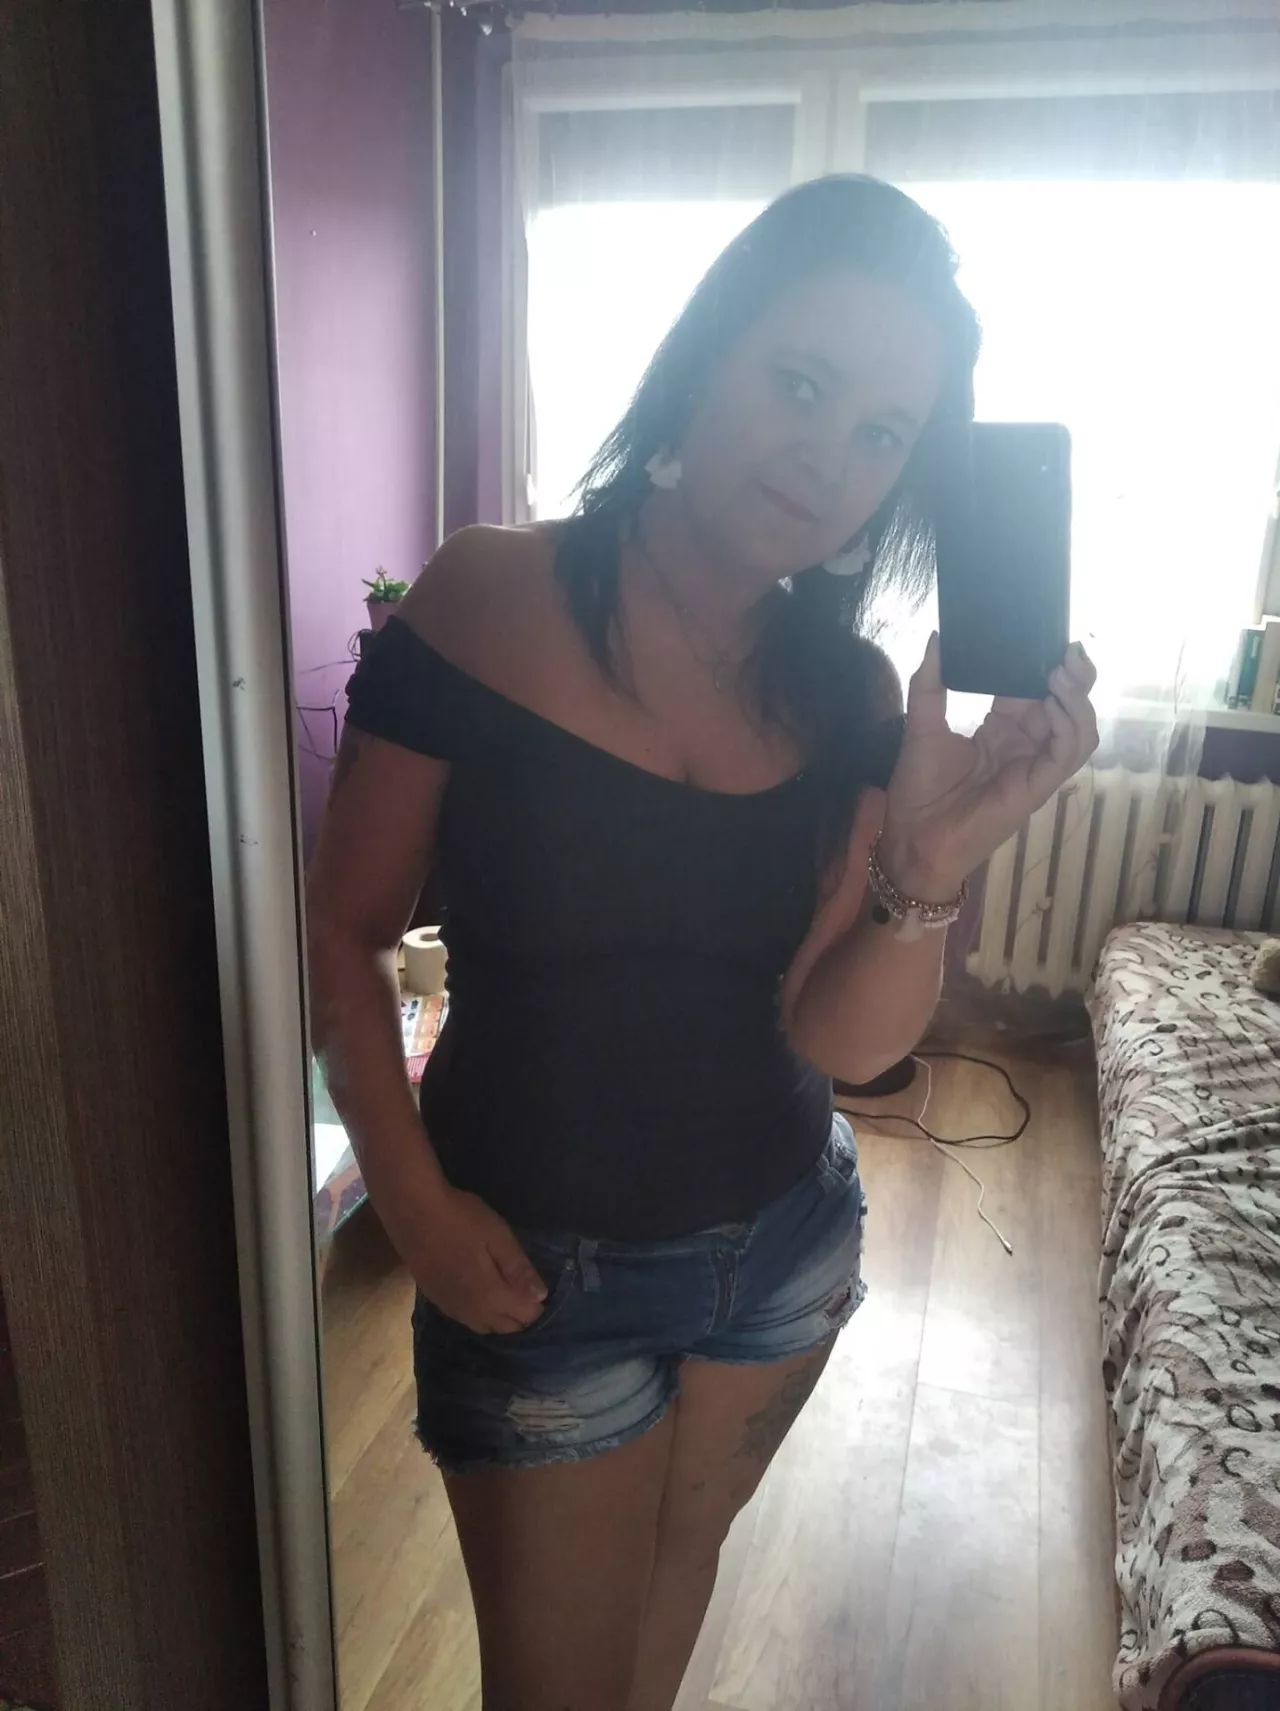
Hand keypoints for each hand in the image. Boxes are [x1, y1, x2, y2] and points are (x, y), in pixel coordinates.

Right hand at [408, 1185, 549, 1334]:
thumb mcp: (498, 1236)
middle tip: (525, 1289)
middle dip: (520, 1315)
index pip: (526, 1316)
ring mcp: (451, 1309)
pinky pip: (465, 1319)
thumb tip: (541, 1296)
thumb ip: (519, 1268)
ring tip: (506, 1294)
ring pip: (484, 1327)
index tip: (540, 1287)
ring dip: (499, 1318)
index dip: (537, 1305)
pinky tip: (480, 1294)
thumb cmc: (460, 1219)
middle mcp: (472, 1312)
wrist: (412, 1213)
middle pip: (505, 1328)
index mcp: (492, 1297)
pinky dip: (479, 1314)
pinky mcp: (435, 1300)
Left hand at [878, 634, 1099, 897]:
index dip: (1047, 664)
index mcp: (1003, 729)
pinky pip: (1066, 755)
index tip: (1050, 635)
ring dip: (1077, 699)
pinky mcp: (1037, 788)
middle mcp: (1025, 745)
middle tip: (1069, 647)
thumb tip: (938, 636)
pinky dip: (1067, 727)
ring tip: (1062, 671)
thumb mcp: (922, 725)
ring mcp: (1034, 767)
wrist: (911, 837)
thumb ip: (930, 682)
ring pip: (1079, 730)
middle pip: (1067, 705)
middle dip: (1076, 675)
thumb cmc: (917, 788)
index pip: (1036, 689)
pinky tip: (1051, 704)